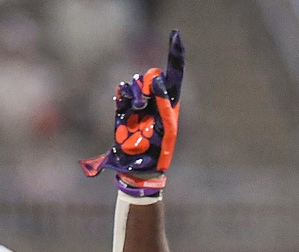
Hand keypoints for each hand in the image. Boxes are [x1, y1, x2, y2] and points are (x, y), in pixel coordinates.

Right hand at [81, 30, 184, 196]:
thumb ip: (163, 103)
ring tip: (136, 107)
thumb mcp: (166, 129)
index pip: (174, 74)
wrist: (140, 169)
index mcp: (171, 104)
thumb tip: (155, 78)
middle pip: (151, 75)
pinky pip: (122, 90)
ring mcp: (140, 104)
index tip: (175, 35)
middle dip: (147, 84)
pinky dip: (123, 92)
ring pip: (135, 81)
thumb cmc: (159, 152)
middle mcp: (156, 101)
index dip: (175, 54)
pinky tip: (123, 101)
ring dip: (135, 91)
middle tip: (145, 102)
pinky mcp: (124, 109)